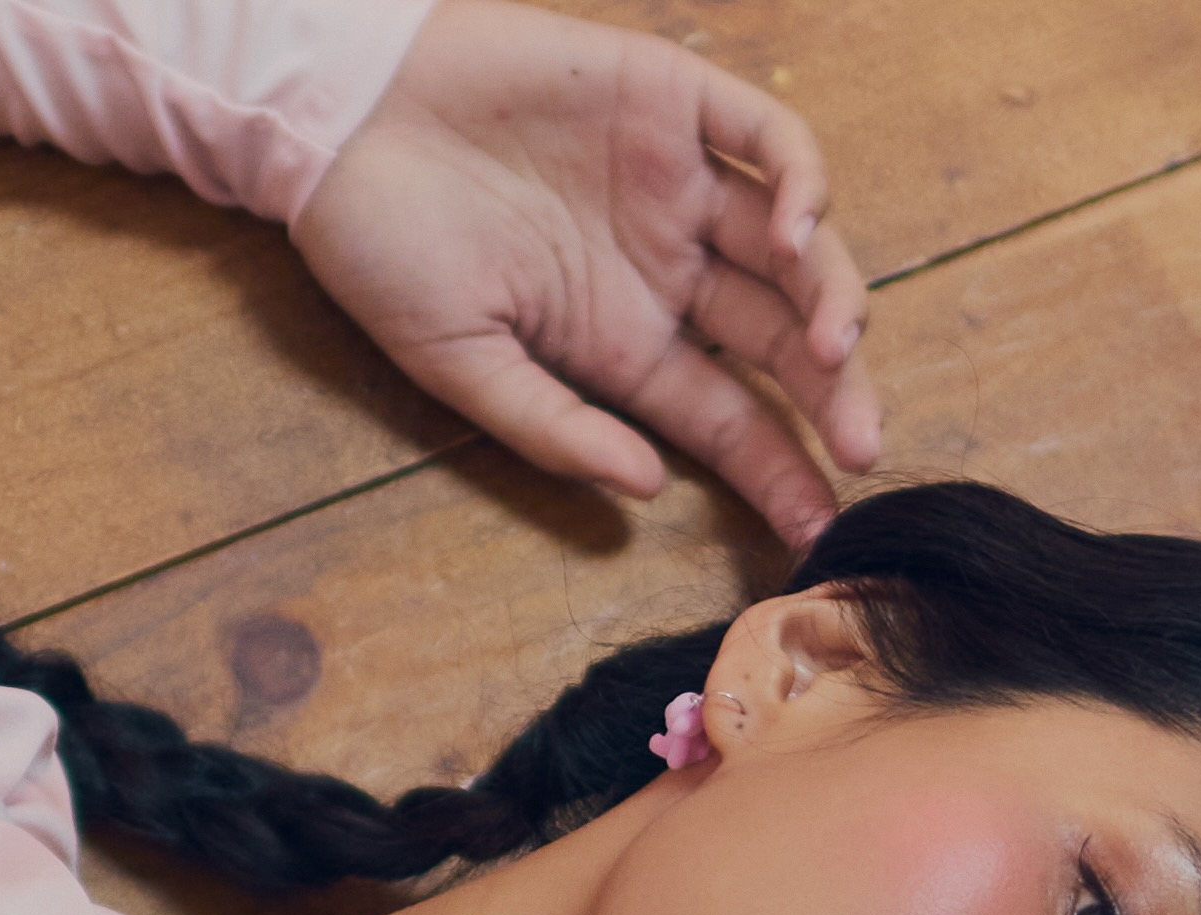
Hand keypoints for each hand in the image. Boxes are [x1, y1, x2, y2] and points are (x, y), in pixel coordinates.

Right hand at [288, 0, 883, 549]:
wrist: (341, 115)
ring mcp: (676, 184)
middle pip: (778, 339)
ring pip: (793, 246)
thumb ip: (550, 425)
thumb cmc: (380, 243)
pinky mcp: (675, 100)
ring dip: (830, 298)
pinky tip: (793, 234)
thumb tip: (643, 489)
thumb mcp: (454, 362)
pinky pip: (769, 139)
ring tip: (832, 349)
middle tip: (860, 446)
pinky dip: (802, 183)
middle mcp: (661, 266)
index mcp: (615, 339)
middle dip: (832, 395)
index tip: (817, 528)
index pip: (721, 415)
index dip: (775, 469)